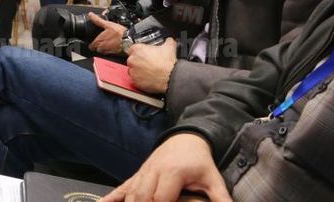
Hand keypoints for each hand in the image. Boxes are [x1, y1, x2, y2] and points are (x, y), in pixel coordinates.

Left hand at [87, 12, 127, 54]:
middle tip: (101, 39)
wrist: (130, 41)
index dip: (91, 43)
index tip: (93, 40)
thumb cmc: (119, 34)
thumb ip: (97, 20)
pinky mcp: (114, 53)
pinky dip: (110, 49)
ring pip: (103, 51)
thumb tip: (91, 15)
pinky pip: (109, 52)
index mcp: (99, 41)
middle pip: (96, 49)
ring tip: (107, 41)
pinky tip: (113, 44)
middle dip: (97, 45)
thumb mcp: (108, 24)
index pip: (91, 46)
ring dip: (104, 47)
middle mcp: (102, 48)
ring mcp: (108, 52)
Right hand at [100, 133, 229, 201]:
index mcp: (172, 173)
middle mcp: (154, 171)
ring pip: (132, 193)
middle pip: (142, 197)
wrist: (187, 137)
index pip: (160, 199)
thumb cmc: (201, 161)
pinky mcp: (139, 173)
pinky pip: (123, 186)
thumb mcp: (213, 180)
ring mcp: (144, 171)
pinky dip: (112, 197)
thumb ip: (221, 199)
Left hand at [127, 38, 176, 93]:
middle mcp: (132, 60)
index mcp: (137, 49)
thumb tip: (169, 40)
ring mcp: (132, 71)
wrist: (170, 78)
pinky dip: (140, 79)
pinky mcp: (134, 81)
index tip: (145, 55)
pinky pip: (135, 80)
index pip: (133, 48)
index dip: (140, 52)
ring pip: (132, 70)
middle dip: (139, 61)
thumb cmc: (168, 64)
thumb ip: (167, 41)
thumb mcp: (169, 47)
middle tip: (148, 64)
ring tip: (149, 71)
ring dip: (138, 70)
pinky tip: (148, 78)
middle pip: (132, 59)